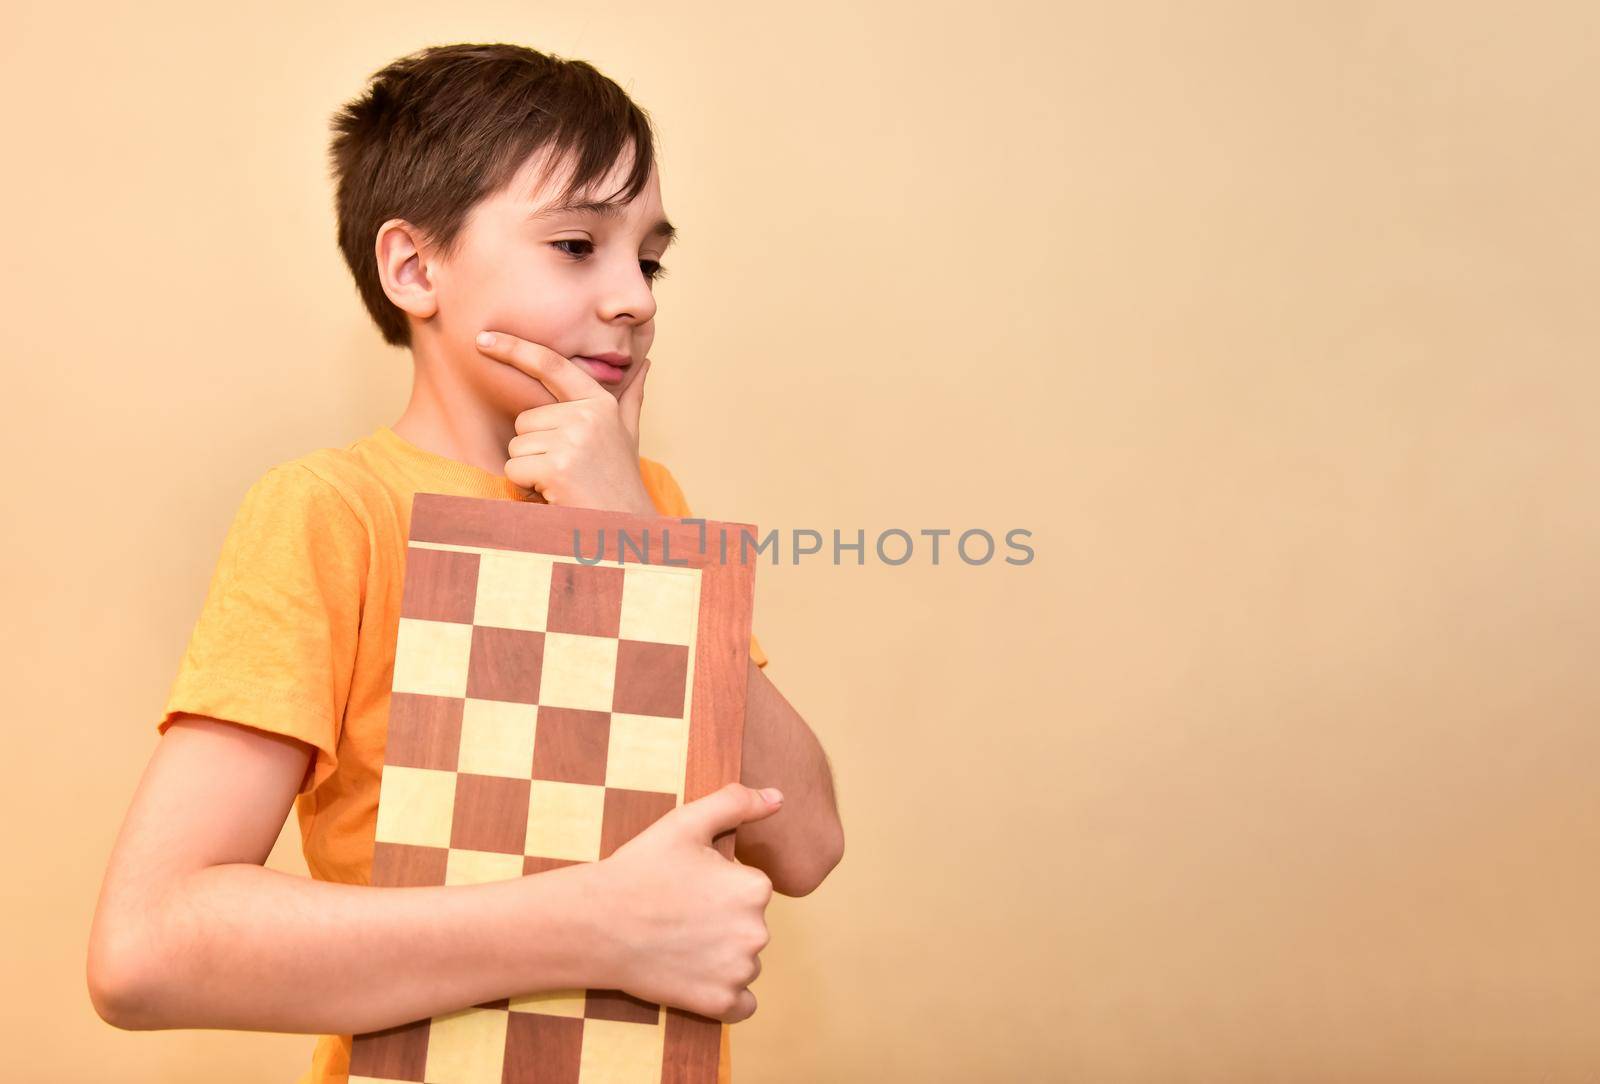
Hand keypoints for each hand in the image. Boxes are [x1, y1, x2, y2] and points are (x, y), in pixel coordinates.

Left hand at [475, 330, 656, 513]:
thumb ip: (631, 398)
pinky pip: (514, 468)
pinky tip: (554, 494)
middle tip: (566, 470)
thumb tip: (645, 364)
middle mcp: (588, 415)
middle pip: (524, 420)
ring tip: (562, 482)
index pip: (551, 366)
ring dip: (530, 469)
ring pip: (516, 445)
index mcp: (600, 403)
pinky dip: (526, 486)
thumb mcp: (628, 434)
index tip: (482, 338)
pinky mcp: (557, 466)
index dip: (514, 349)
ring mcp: (573, 439)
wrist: (627, 527)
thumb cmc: (621, 482)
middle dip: (535, 449)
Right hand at [588, 781, 785, 1022]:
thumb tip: (778, 798)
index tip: (689, 887)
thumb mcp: (686, 822)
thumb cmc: (640, 869)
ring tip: (681, 944)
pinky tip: (697, 976)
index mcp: (756, 888)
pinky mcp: (719, 1004)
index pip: (751, 889)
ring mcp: (739, 972)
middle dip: (723, 921)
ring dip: (723, 957)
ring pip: (745, 962)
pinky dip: (726, 995)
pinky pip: (743, 1004)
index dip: (719, 886)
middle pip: (750, 926)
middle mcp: (757, 933)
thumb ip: (737, 802)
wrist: (595, 923)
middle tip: (680, 915)